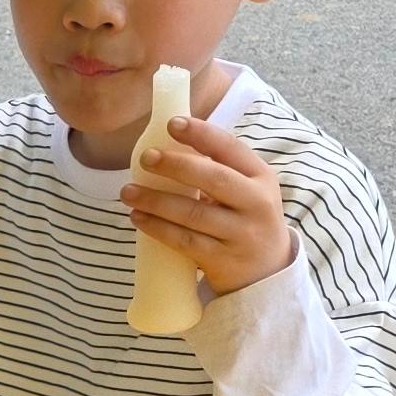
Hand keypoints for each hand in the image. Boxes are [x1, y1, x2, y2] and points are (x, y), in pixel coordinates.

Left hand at [119, 117, 296, 300]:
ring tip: (128, 191)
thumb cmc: (246, 219)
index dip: (201, 134)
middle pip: (212, 178)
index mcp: (261, 176)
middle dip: (175, 165)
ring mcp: (240, 233)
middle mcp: (255, 203)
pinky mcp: (222, 260)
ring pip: (193, 213)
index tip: (172, 123)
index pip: (230, 148)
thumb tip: (169, 143)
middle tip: (145, 158)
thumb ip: (219, 169)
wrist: (267, 272)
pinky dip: (158, 228)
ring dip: (156, 200)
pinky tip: (138, 218)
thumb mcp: (247, 189)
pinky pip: (185, 241)